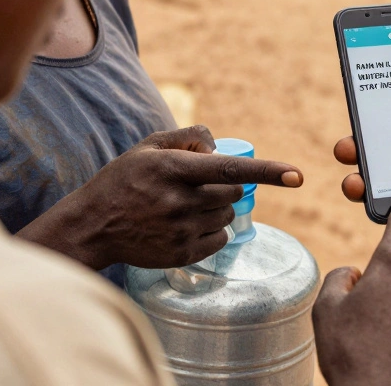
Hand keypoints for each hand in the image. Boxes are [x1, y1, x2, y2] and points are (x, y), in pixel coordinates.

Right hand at [18, 125, 302, 269]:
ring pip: (226, 217)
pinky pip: (218, 241)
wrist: (92, 226)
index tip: (298, 175)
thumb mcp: (149, 147)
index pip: (231, 168)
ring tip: (184, 207)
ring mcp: (181, 231)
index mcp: (173, 170)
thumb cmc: (122, 180)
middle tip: (201, 186)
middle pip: (233, 193)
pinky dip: (211, 232)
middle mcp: (180, 201)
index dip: (268, 171)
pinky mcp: (182, 254)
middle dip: (227, 187)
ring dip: (217, 209)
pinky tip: (184, 226)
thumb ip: (187, 137)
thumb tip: (218, 147)